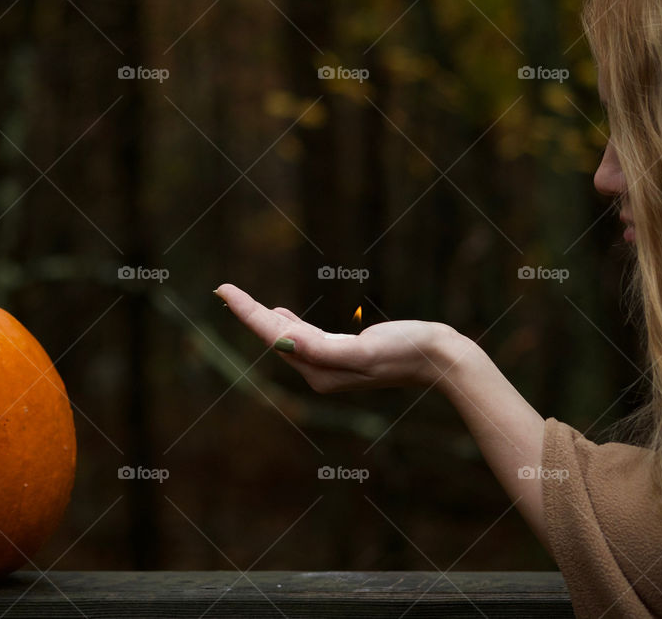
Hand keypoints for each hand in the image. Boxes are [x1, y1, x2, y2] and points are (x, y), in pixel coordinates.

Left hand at [215, 283, 458, 392]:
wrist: (438, 359)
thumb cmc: (406, 351)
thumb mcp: (363, 351)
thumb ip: (322, 350)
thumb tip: (284, 342)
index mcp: (319, 370)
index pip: (272, 337)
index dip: (246, 312)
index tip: (222, 289)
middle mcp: (319, 372)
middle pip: (274, 337)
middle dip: (248, 313)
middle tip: (222, 288)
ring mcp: (331, 364)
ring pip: (287, 337)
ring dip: (264, 317)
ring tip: (241, 299)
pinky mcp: (344, 353)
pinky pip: (305, 338)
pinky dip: (287, 323)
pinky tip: (281, 314)